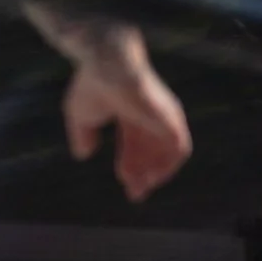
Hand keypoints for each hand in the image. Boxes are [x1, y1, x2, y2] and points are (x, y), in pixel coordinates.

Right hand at [64, 53, 192, 201]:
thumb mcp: (82, 117)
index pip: (137, 143)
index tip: (126, 185)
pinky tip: (155, 178)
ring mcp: (163, 116)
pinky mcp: (171, 119)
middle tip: (135, 194)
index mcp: (131, 112)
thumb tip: (83, 155)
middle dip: (144, 173)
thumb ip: (83, 136)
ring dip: (157, 172)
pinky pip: (180, 148)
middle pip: (152, 150)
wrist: (106, 66)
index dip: (131, 165)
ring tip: (142, 188)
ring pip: (168, 152)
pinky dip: (169, 166)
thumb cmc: (93, 85)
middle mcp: (150, 115)